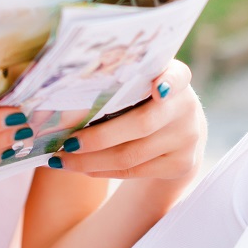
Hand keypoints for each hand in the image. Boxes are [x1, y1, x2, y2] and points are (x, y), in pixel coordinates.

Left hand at [50, 59, 205, 183]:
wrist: (180, 129)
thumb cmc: (146, 97)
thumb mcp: (142, 80)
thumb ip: (121, 79)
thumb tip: (67, 90)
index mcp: (177, 77)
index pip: (177, 76)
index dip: (168, 82)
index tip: (157, 88)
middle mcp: (186, 107)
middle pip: (141, 125)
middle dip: (98, 137)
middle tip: (66, 143)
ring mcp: (186, 138)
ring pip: (131, 155)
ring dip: (90, 160)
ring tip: (60, 159)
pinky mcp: (181, 164)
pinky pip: (134, 172)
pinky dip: (102, 170)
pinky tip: (81, 167)